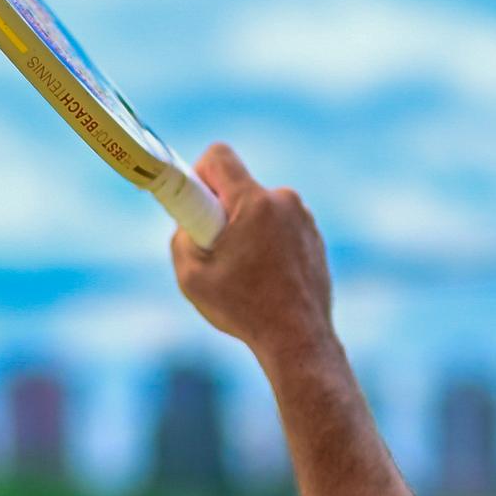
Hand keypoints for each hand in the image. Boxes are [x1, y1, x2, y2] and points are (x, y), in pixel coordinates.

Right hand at [170, 144, 334, 367]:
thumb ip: (181, 237)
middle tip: (215, 251)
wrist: (298, 338)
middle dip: (221, 212)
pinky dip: (266, 244)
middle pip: (238, 187)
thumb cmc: (244, 308)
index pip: (219, 156)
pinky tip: (265, 280)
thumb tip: (190, 222)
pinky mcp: (314, 237)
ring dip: (246, 231)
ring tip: (244, 274)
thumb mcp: (190, 275)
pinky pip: (279, 227)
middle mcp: (284, 201)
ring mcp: (304, 219)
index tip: (194, 203)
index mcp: (253, 202)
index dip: (197, 173)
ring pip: (259, 209)